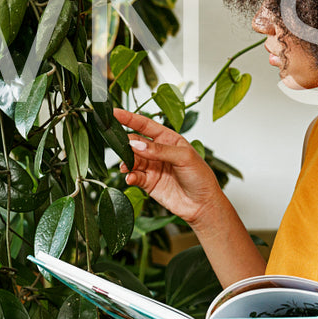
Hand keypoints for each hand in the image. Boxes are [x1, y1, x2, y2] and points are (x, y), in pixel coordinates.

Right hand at [113, 108, 226, 227]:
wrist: (202, 205)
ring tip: (127, 166)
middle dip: (126, 143)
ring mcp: (152, 167)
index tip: (114, 113)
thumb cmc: (200, 177)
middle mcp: (158, 151)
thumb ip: (159, 150)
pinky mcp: (148, 183)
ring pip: (132, 160)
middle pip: (135, 142)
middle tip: (121, 147)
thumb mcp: (184, 157)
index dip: (129, 118)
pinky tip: (131, 178)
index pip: (145, 124)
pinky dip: (130, 176)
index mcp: (168, 139)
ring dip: (126, 162)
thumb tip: (136, 144)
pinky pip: (134, 176)